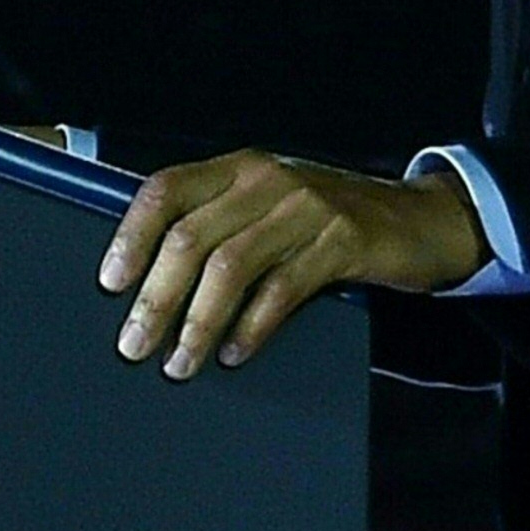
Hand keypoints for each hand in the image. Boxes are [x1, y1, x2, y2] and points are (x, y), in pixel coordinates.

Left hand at [97, 152, 489, 377]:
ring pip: (230, 265)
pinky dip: (251, 326)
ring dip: (197, 321)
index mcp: (238, 168)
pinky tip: (234, 354)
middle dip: (155, 296)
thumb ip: (221, 225)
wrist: (420, 220)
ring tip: (177, 363)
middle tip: (133, 345)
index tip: (109, 282)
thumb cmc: (330, 220)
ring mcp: (306, 208)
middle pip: (191, 237)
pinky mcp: (343, 241)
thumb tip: (150, 279)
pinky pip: (282, 289)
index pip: (166, 189)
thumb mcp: (270, 208)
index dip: (131, 235)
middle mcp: (266, 179)